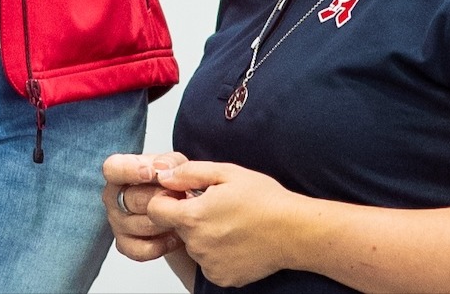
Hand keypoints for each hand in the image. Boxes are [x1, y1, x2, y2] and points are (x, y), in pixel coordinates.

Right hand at [101, 152, 189, 262]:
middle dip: (160, 199)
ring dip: (165, 222)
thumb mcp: (175, 165)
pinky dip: (161, 245)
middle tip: (179, 197)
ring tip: (179, 216)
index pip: (112, 169)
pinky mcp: (124, 244)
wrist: (178, 210)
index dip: (130, 171)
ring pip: (140, 225)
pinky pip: (141, 250)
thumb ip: (169, 162)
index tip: (151, 173)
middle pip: (133, 199)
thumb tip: (160, 168)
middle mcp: (113, 197)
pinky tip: (173, 236)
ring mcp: (116, 222)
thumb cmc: (170, 183)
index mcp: (120, 171)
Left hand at [146, 160, 301, 287]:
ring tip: (232, 223)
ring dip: (204, 234)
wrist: (294, 231)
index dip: (167, 199)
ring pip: (194, 245)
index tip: (184, 195)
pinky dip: (217, 252)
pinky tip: (237, 240)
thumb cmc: (265, 200)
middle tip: (218, 206)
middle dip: (190, 215)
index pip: (155, 211)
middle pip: (177, 227)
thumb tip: (165, 177)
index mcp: (194, 216)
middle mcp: (197, 244)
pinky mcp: (222, 277)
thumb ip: (189, 173)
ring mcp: (209, 264)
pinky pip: (208, 262)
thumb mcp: (226, 173)